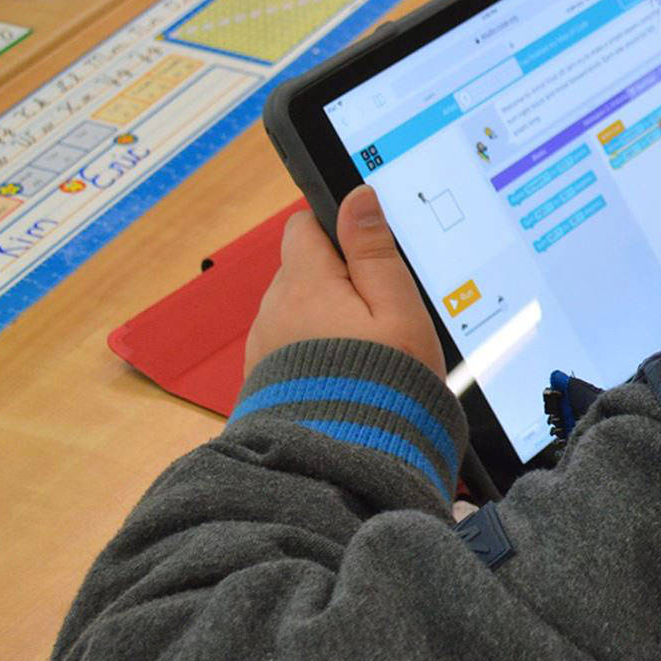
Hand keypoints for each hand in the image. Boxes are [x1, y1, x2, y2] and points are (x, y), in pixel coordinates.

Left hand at [246, 186, 445, 377]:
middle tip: (378, 313)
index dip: (337, 230)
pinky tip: (343, 377)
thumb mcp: (396, 309)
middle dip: (336, 281)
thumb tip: (358, 197)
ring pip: (295, 312)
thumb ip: (374, 251)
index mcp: (306, 282)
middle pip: (303, 271)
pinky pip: (289, 350)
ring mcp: (264, 346)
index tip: (367, 251)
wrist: (343, 462)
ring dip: (324, 321)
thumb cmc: (381, 384)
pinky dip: (313, 355)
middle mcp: (274, 309)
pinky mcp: (264, 380)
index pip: (304, 225)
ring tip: (365, 353)